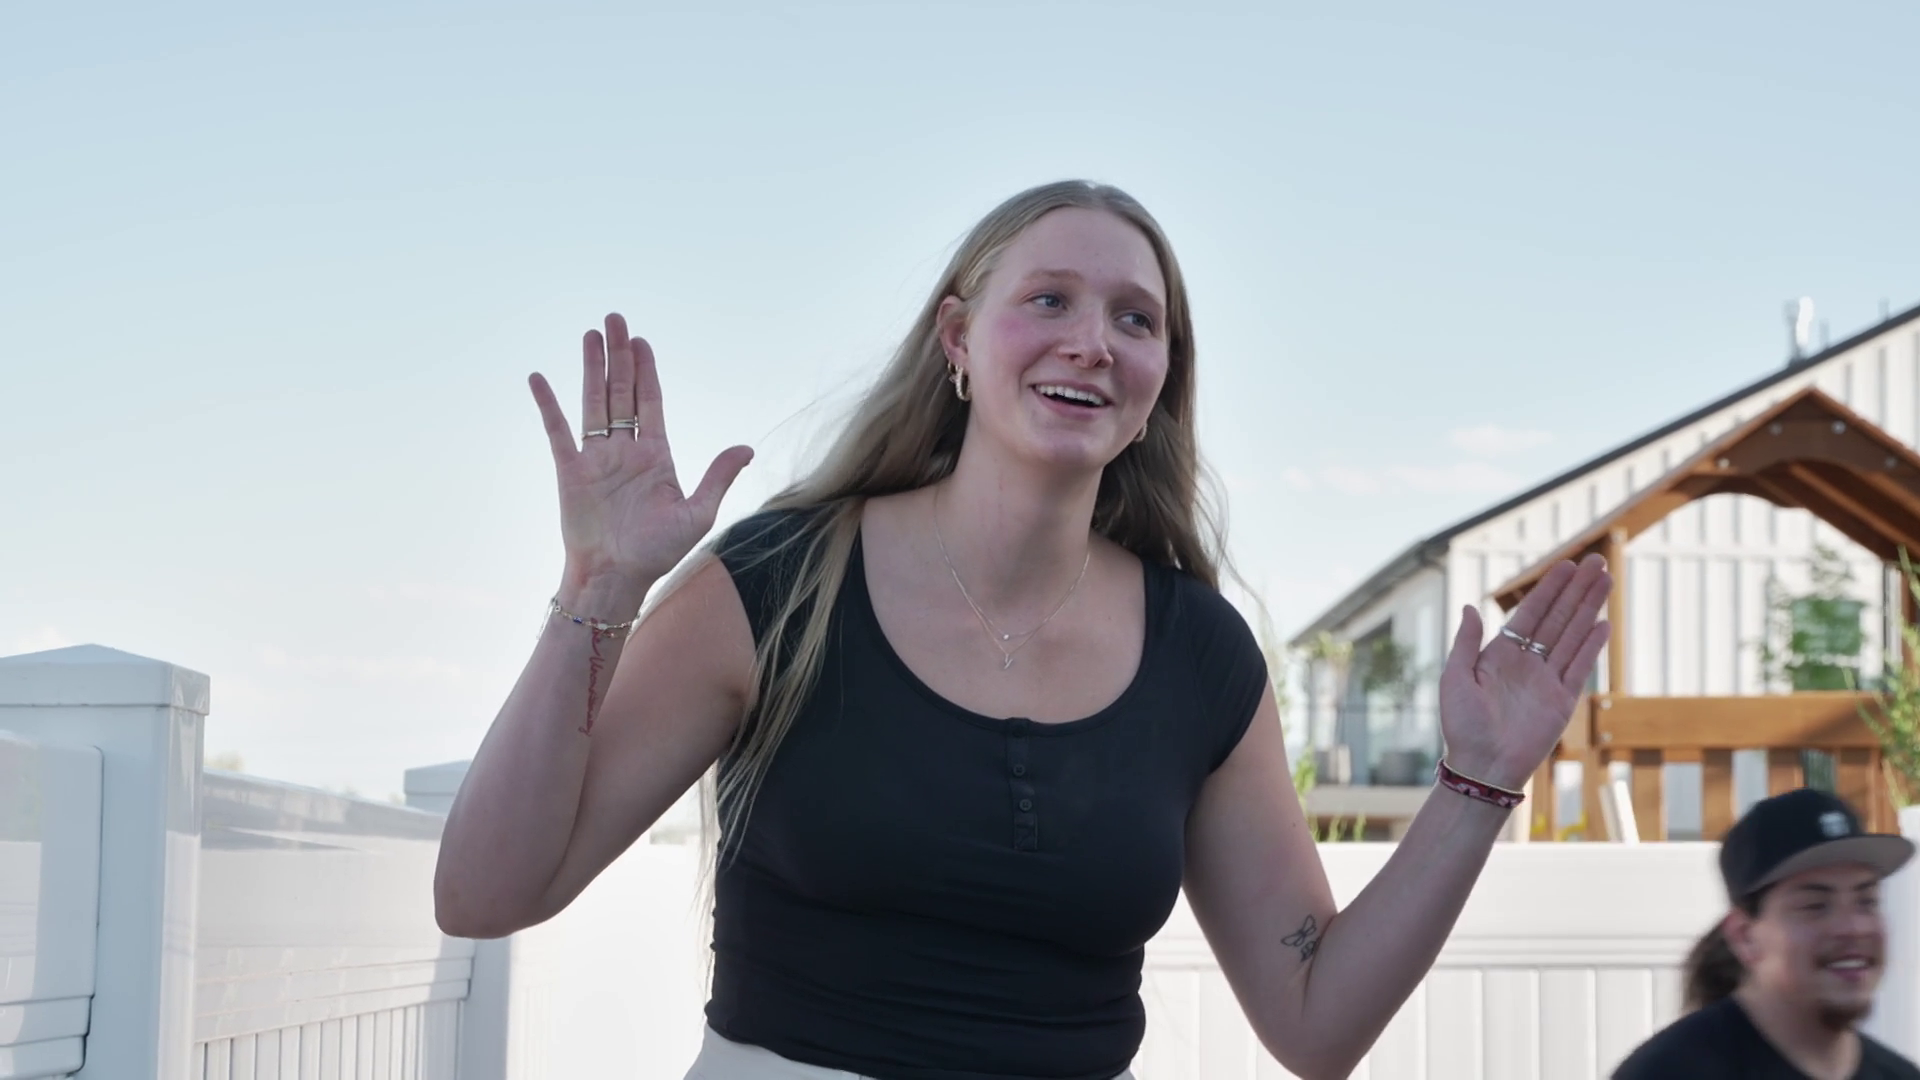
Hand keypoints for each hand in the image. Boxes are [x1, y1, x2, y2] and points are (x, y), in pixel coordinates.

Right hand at [529, 313, 753, 594]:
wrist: (617, 578)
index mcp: (655, 455)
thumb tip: (747, 447)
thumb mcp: (698, 513)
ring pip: (593, 402)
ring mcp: (596, 458)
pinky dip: (549, 405)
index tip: (641, 341)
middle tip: (615, 319)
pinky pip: (558, 431)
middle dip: (619, 355)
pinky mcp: (571, 471)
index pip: (650, 401)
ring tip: (590, 334)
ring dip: (591, 368)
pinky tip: (539, 378)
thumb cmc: (657, 552)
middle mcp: (625, 450)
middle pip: (621, 391)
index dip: (646, 369)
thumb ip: (718, 476)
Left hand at [1436, 554, 1611, 789]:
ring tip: (1606, 582)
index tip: (1566, 566)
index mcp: (1500, 654)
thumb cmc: (1461, 725)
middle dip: (1576, 590)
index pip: (1530, 613)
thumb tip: (1470, 608)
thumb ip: (1466, 642)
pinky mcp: (1562, 700)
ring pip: (1572, 636)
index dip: (1549, 589)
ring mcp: (1546, 680)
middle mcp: (1526, 663)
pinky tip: (1603, 624)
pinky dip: (1591, 646)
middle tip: (1597, 562)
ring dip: (1589, 609)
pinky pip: (1579, 667)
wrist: (1482, 765)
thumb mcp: (1455, 677)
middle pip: (1558, 618)